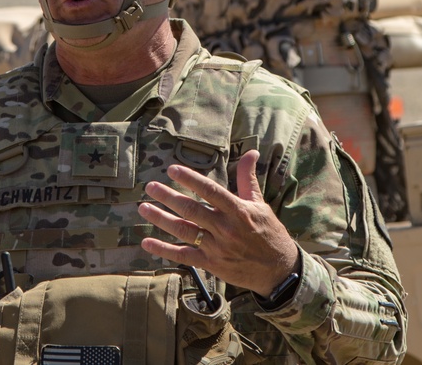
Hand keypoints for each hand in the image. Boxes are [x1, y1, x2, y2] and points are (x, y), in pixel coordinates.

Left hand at [139, 149, 298, 296]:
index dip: (190, 179)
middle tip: (150, 187)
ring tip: (143, 208)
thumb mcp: (260, 203)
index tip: (172, 170)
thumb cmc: (268, 232)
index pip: (210, 190)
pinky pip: (183, 255)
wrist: (278, 269)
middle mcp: (225, 228)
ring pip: (183, 231)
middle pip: (191, 210)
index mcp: (238, 210)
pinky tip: (147, 242)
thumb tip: (251, 152)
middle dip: (168, 197)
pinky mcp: (211, 264)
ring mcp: (217, 247)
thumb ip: (247, 178)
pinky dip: (164, 249)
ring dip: (161, 219)